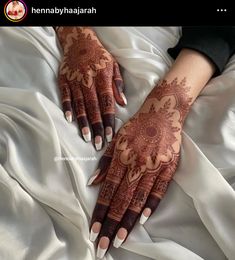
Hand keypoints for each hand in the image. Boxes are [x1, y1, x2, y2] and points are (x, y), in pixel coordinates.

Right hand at [56, 27, 125, 149]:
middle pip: (93, 108)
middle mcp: (88, 81)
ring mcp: (75, 81)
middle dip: (97, 127)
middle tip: (99, 144)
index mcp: (103, 78)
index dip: (109, 119)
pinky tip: (70, 120)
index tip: (111, 135)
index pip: (107, 103)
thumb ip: (118, 85)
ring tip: (87, 137)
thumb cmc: (100, 56)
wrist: (79, 41)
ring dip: (83, 122)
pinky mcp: (64, 80)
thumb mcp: (113, 66)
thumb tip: (123, 103)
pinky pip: (65, 96)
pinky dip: (67, 108)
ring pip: (80, 105)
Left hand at [88, 78, 192, 257]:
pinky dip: (152, 205)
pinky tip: (143, 220)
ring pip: (140, 199)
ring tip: (120, 240)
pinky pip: (160, 190)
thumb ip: (105, 161)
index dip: (99, 211)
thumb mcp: (117, 139)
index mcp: (122, 156)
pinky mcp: (168, 167)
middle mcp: (136, 163)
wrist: (162, 112)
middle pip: (122, 199)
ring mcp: (154, 166)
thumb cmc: (136, 126)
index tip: (93, 230)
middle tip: (103, 246)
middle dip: (111, 224)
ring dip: (128, 221)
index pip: (108, 190)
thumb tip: (92, 183)